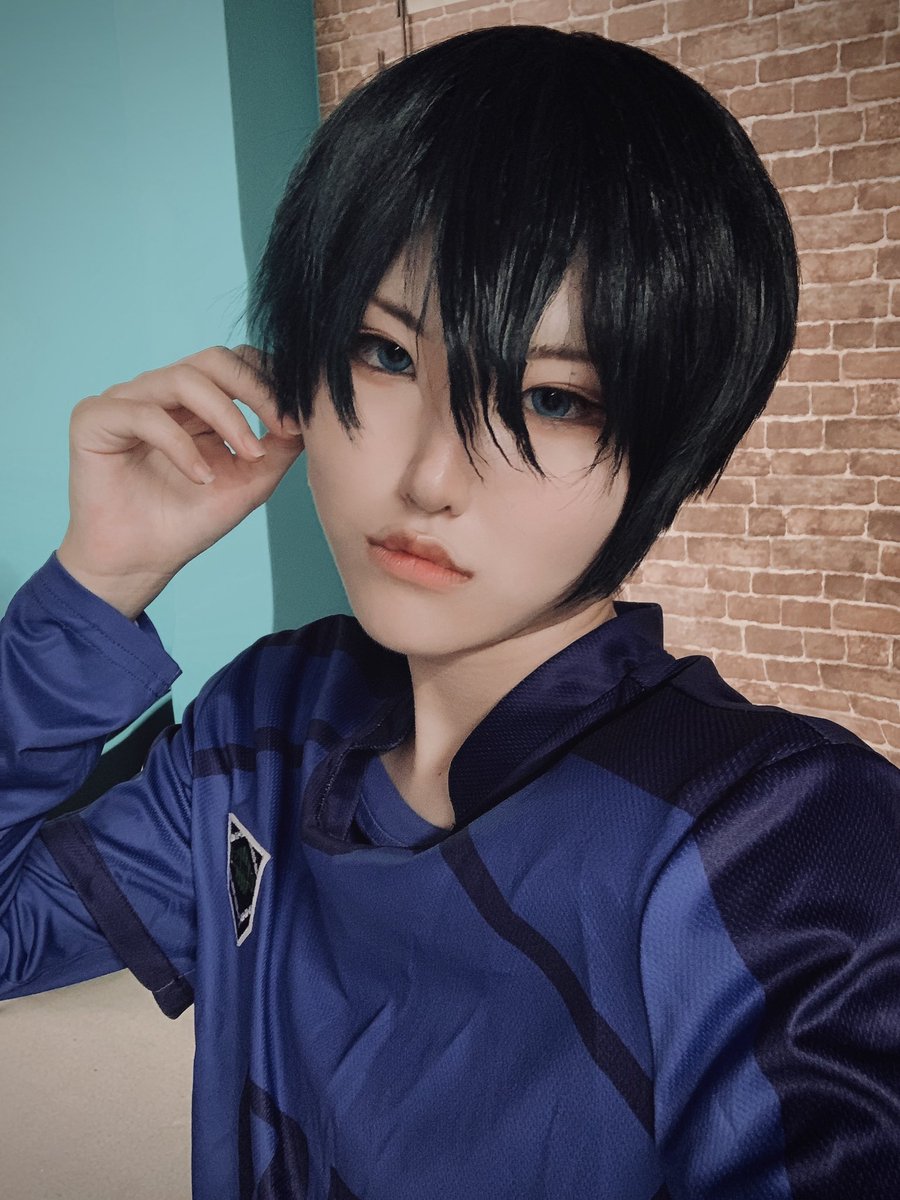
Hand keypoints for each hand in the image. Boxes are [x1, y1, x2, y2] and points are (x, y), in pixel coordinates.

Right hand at [56, 345, 304, 618]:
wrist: (140, 562)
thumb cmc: (189, 521)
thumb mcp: (249, 481)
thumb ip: (279, 447)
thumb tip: (311, 415)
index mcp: (195, 402)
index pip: (237, 365)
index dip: (270, 382)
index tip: (299, 420)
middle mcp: (160, 393)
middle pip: (214, 360)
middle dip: (256, 388)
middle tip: (283, 424)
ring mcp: (126, 401)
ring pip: (183, 378)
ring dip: (226, 416)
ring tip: (249, 455)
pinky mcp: (94, 419)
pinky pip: (144, 414)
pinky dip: (180, 445)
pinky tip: (201, 478)